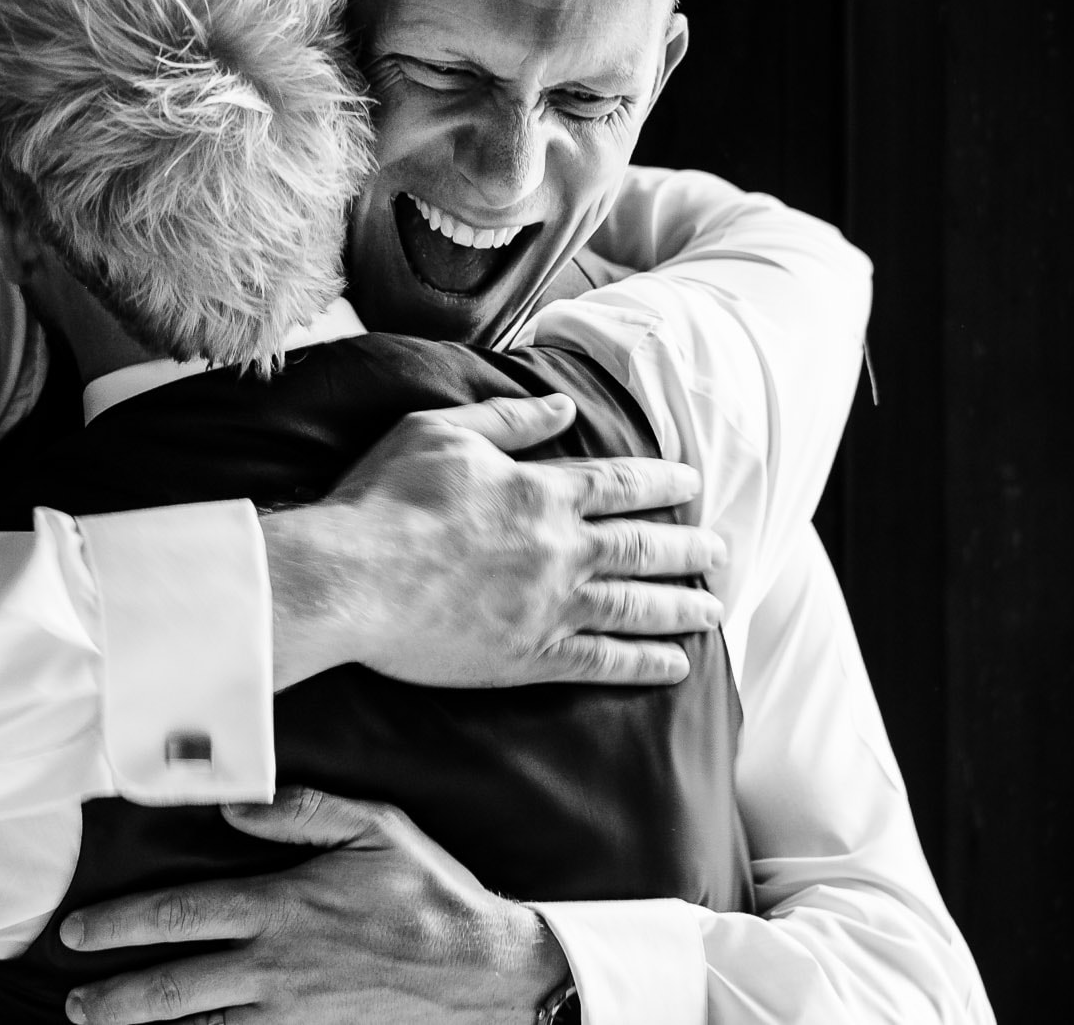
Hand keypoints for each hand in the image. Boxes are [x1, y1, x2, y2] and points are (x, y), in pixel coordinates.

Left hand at [60, 787, 564, 1023]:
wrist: (486, 976)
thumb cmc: (428, 894)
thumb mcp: (374, 827)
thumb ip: (301, 810)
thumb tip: (234, 809)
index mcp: (282, 906)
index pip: (181, 914)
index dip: (121, 923)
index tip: (77, 932)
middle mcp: (277, 966)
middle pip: (175, 986)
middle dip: (115, 996)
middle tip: (74, 1002)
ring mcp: (293, 1015)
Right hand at [262, 393, 725, 688]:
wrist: (351, 578)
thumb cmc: (385, 499)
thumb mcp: (441, 432)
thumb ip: (508, 421)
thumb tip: (565, 408)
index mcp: (540, 491)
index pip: (618, 483)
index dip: (661, 481)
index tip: (692, 484)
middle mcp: (559, 548)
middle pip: (642, 546)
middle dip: (688, 547)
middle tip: (721, 550)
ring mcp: (549, 606)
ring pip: (635, 605)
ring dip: (682, 606)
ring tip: (715, 608)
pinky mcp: (529, 656)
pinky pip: (602, 661)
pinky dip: (644, 664)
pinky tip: (675, 665)